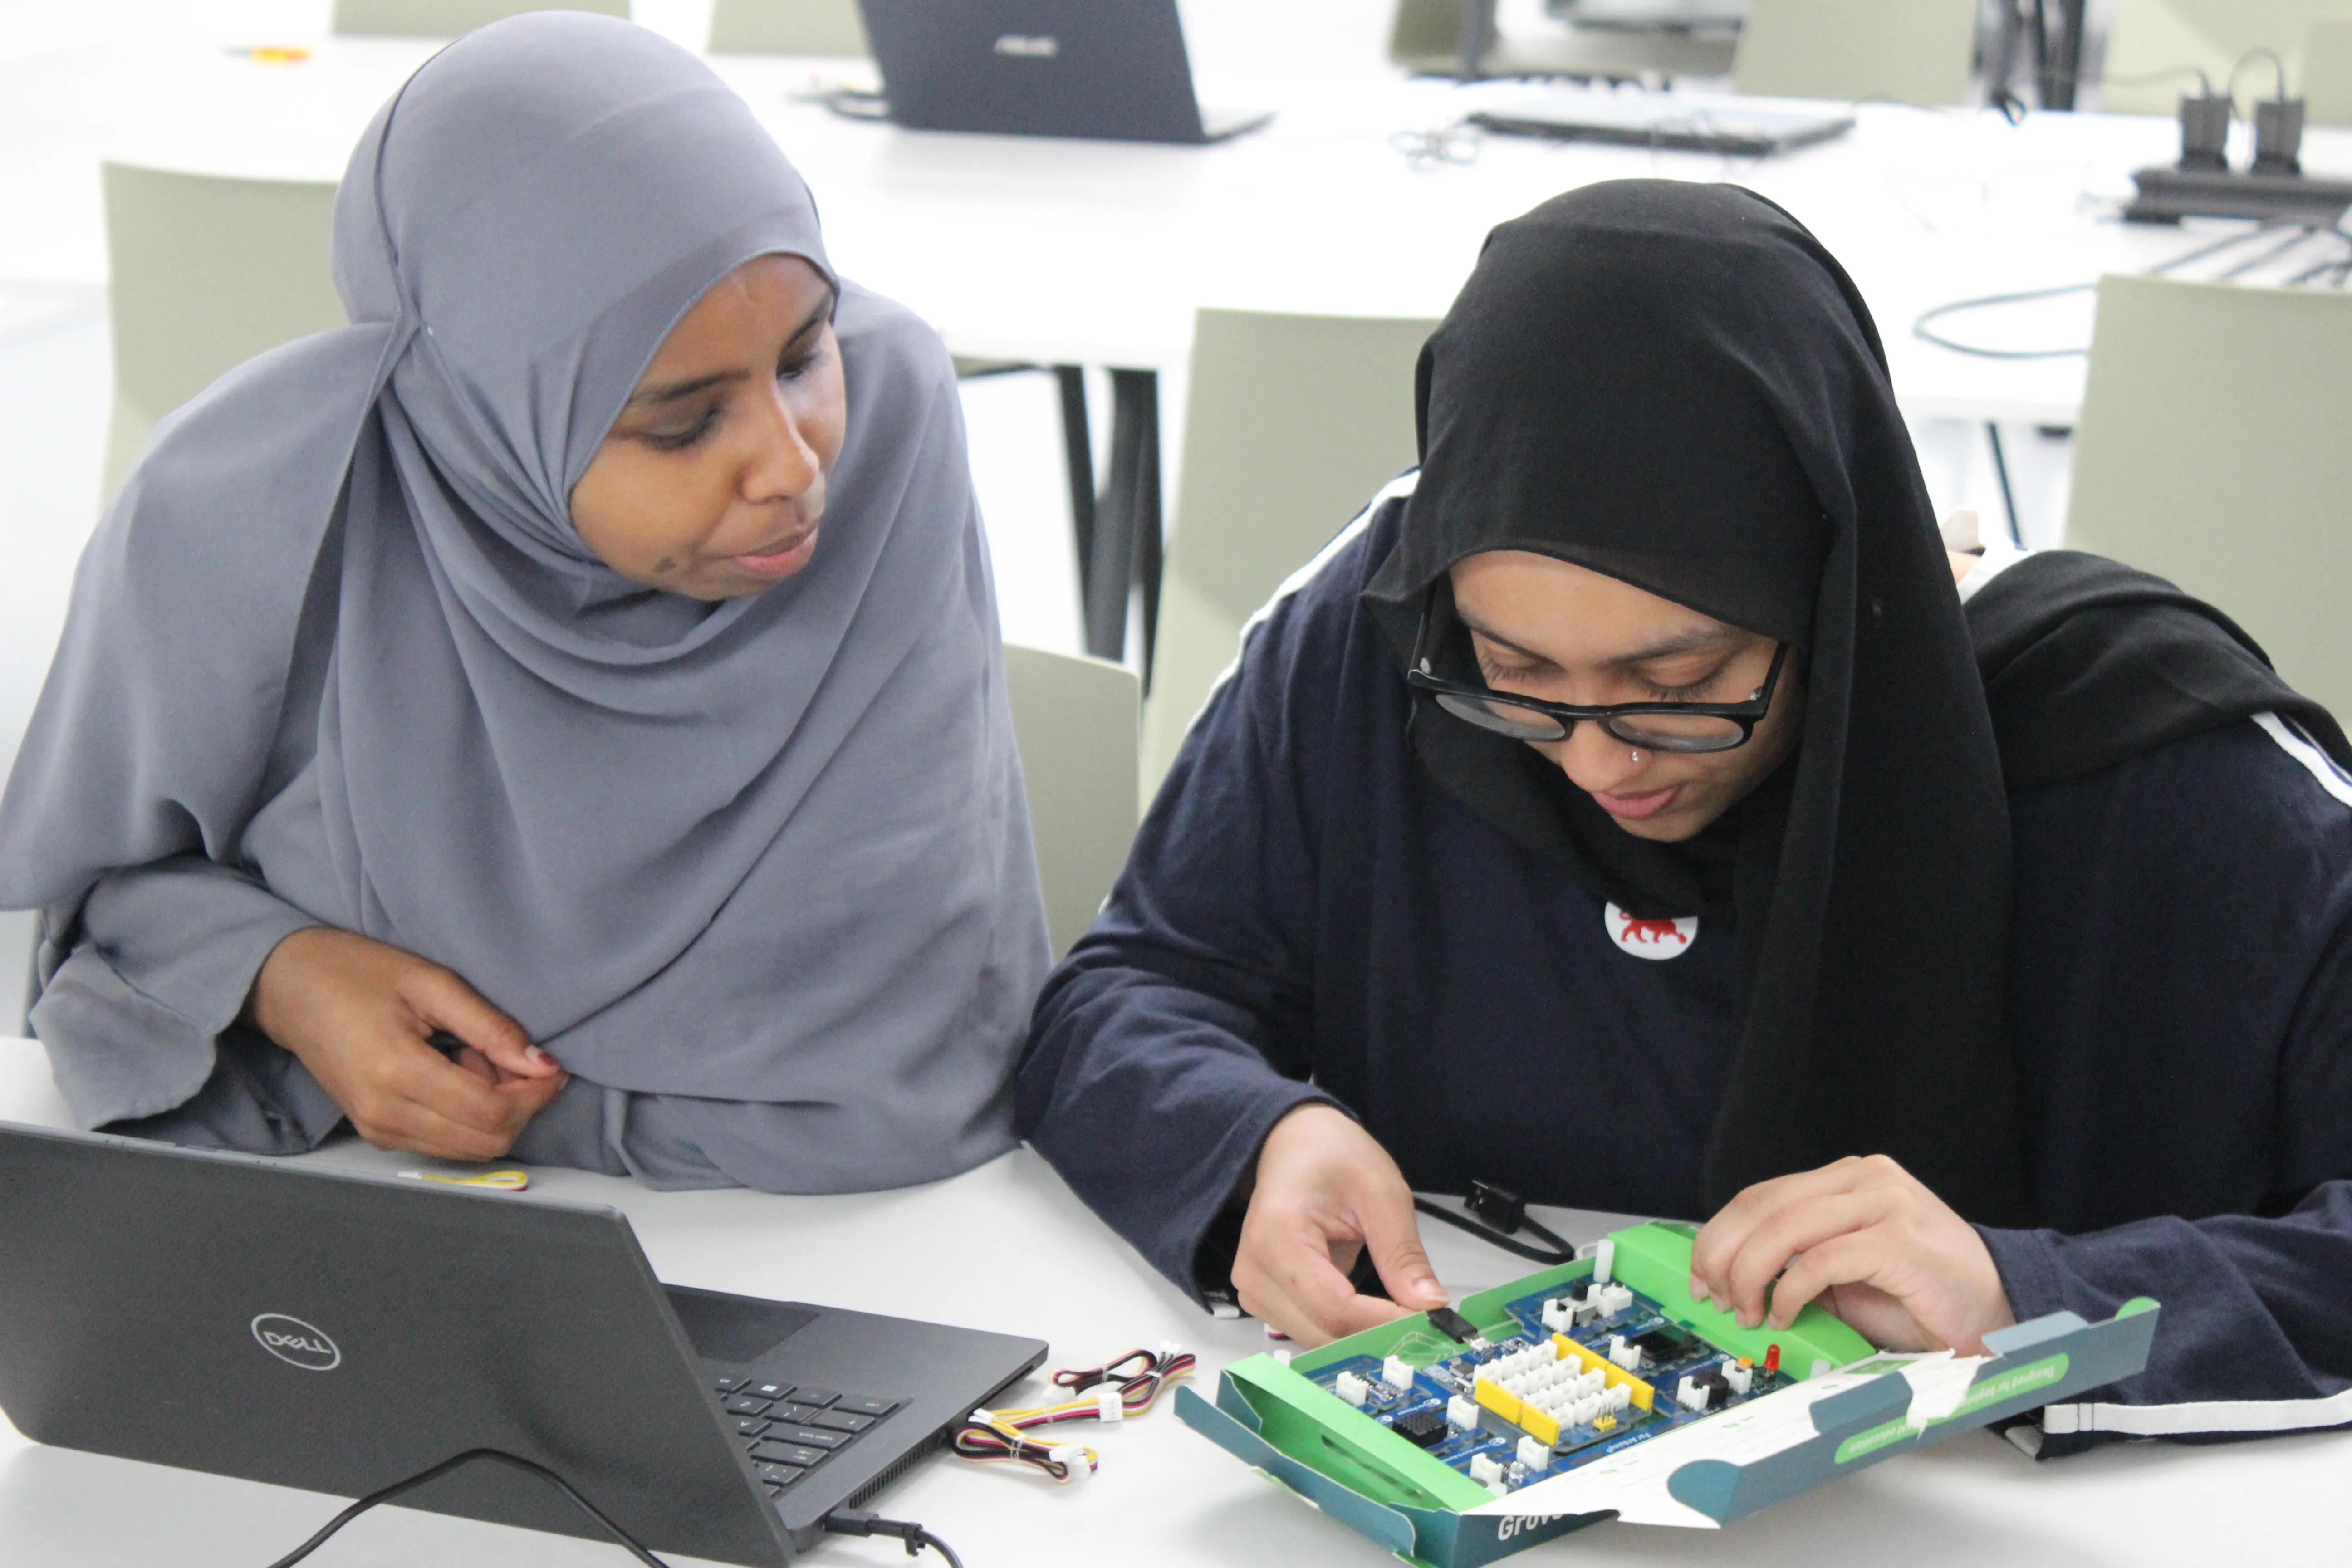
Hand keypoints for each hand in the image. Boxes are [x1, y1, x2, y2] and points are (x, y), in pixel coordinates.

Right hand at [247, 926, 567, 1161]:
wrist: (290, 988)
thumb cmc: (355, 973)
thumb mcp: (431, 982)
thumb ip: (491, 1027)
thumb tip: (542, 1064)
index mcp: (396, 1073)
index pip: (491, 1112)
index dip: (535, 1094)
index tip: (552, 1066)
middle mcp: (385, 1115)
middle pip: (487, 1141)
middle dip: (520, 1105)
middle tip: (513, 1057)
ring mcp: (378, 1130)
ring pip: (470, 1149)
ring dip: (494, 1112)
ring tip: (477, 1058)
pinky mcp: (377, 1133)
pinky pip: (445, 1143)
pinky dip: (468, 1118)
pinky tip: (457, 1073)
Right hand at [1233, 1104, 1448, 1345]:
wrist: (1295, 1144)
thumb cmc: (1332, 1156)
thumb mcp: (1382, 1192)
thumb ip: (1403, 1253)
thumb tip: (1431, 1306)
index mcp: (1276, 1237)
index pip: (1334, 1308)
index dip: (1385, 1324)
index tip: (1432, 1323)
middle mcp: (1254, 1272)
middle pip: (1324, 1332)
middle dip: (1379, 1334)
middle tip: (1429, 1321)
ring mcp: (1254, 1290)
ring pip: (1319, 1341)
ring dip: (1364, 1335)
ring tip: (1403, 1310)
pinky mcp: (1265, 1301)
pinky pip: (1312, 1331)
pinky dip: (1348, 1329)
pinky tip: (1375, 1309)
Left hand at [1689, 1154, 2015, 1353]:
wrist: (1997, 1309)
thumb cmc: (1919, 1294)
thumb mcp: (1844, 1269)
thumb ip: (1797, 1258)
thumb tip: (1730, 1277)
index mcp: (1848, 1177)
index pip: (1762, 1195)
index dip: (1720, 1234)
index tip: (1701, 1274)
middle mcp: (1866, 1178)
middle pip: (1765, 1206)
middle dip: (1725, 1255)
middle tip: (1715, 1296)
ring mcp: (1885, 1204)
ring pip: (1787, 1227)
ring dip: (1752, 1274)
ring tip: (1747, 1310)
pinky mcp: (1901, 1240)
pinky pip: (1824, 1259)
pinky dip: (1792, 1289)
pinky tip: (1785, 1312)